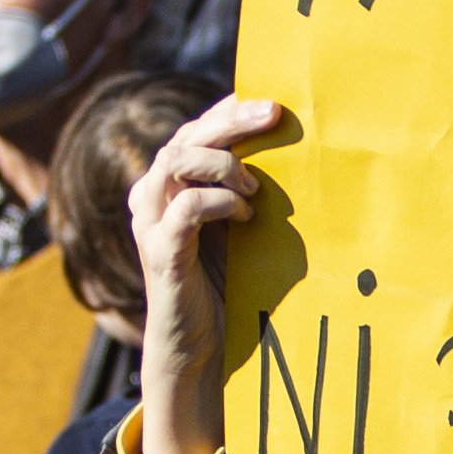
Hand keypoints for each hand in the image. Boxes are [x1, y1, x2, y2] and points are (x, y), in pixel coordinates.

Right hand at [130, 94, 291, 453]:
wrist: (201, 349)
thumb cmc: (227, 284)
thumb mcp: (242, 229)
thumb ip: (253, 191)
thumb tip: (301, 152)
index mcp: (171, 184)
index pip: (196, 129)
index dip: (229, 111)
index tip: (274, 104)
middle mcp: (152, 195)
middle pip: (186, 135)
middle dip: (233, 120)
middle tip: (274, 115)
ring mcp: (151, 222)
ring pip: (177, 160)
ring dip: (224, 165)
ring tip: (258, 188)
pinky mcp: (159, 252)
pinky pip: (184, 208)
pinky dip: (219, 202)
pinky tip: (246, 215)